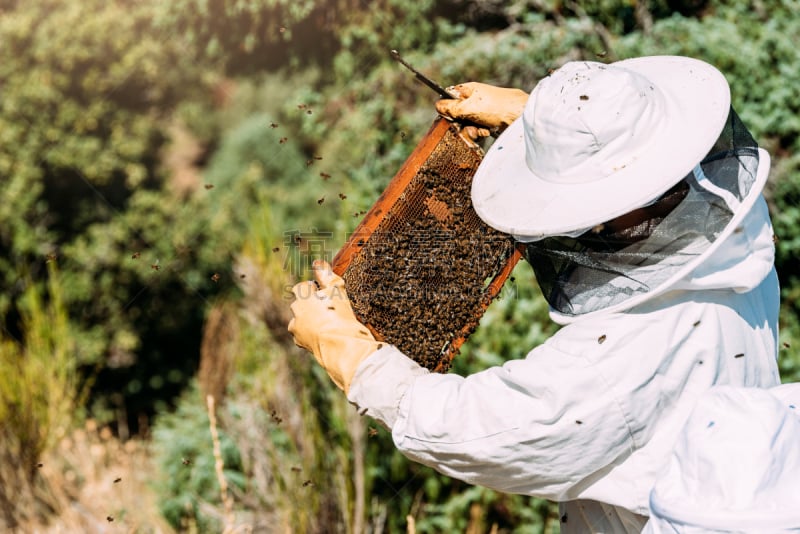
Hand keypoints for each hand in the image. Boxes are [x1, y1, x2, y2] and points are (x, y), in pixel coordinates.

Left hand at [289, 260, 380, 391]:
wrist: (340, 346)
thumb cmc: (340, 315)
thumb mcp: (337, 291)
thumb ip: (327, 276)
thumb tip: (317, 262)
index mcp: (303, 296)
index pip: (302, 287)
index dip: (313, 288)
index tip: (324, 293)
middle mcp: (296, 312)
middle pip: (300, 304)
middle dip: (310, 305)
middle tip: (328, 309)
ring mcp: (297, 329)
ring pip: (300, 321)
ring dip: (308, 321)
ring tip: (327, 324)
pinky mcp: (301, 343)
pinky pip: (303, 336)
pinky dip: (311, 335)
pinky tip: (325, 336)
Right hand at [436, 82, 528, 133]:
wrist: (520, 116)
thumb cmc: (495, 107)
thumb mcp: (467, 107)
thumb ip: (450, 107)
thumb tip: (437, 105)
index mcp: (467, 90)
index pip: (448, 99)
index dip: (448, 110)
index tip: (450, 118)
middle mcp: (474, 99)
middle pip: (457, 115)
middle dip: (461, 124)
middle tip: (468, 127)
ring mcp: (482, 111)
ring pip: (467, 125)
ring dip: (471, 131)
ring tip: (481, 130)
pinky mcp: (489, 121)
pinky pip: (477, 130)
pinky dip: (481, 133)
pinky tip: (487, 132)